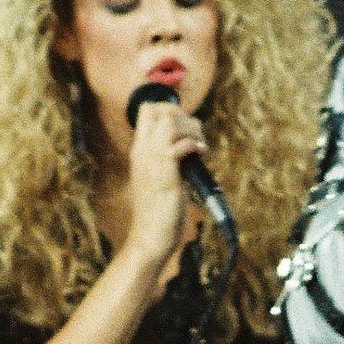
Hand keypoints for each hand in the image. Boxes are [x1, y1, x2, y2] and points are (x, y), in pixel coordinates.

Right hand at [122, 99, 204, 265]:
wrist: (151, 235)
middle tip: (196, 136)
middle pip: (159, 109)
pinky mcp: (166, 172)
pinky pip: (182, 144)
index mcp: (140, 151)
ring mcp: (153, 160)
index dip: (169, 108)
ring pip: (171, 121)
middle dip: (184, 115)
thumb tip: (191, 147)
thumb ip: (170, 160)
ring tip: (200, 146)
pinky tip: (203, 156)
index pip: (147, 111)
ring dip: (192, 129)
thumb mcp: (161, 178)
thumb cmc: (159, 211)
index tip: (186, 124)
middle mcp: (143, 151)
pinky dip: (197, 145)